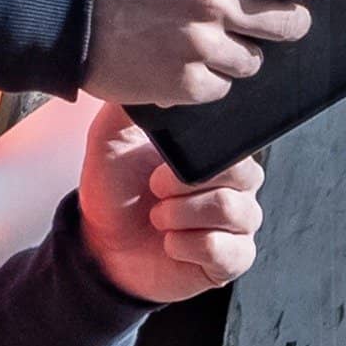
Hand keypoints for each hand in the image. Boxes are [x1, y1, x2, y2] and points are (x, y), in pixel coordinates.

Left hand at [76, 103, 264, 301]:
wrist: (101, 245)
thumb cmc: (116, 192)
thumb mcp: (110, 139)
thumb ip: (128, 107)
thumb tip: (151, 84)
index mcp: (216, 157)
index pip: (236, 145)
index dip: (199, 156)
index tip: (158, 166)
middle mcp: (237, 189)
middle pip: (244, 175)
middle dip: (185, 185)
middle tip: (154, 190)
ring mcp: (238, 226)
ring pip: (233, 210)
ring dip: (181, 215)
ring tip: (158, 218)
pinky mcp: (231, 260)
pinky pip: (226, 250)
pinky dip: (187, 246)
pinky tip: (170, 244)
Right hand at [80, 0, 329, 112]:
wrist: (52, 9)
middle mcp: (212, 2)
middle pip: (289, 23)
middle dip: (282, 19)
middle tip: (258, 14)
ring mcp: (199, 47)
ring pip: (254, 60)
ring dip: (239, 50)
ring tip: (205, 34)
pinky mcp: (182, 85)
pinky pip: (222, 88)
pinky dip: (209, 78)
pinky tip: (183, 58)